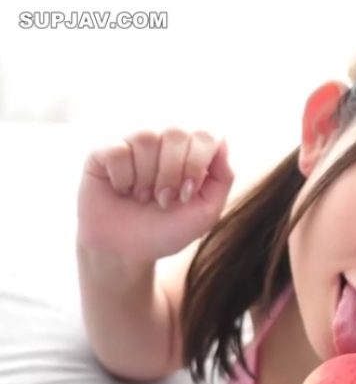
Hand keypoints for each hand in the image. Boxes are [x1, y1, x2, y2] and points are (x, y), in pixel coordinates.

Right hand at [77, 129, 233, 262]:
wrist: (127, 251)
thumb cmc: (167, 229)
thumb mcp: (206, 211)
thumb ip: (223, 177)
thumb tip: (222, 140)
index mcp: (191, 150)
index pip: (205, 133)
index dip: (196, 163)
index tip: (187, 193)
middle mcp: (163, 140)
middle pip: (176, 132)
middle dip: (173, 173)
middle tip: (163, 199)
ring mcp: (132, 142)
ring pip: (146, 137)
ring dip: (147, 177)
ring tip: (143, 196)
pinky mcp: (103, 151)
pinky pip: (117, 150)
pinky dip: (122, 178)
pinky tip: (122, 190)